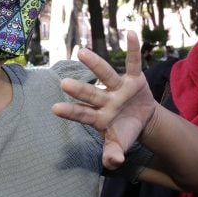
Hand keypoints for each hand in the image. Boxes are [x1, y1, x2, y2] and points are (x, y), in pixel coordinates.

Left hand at [52, 31, 156, 168]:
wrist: (142, 119)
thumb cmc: (124, 130)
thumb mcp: (120, 144)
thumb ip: (113, 153)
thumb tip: (112, 163)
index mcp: (98, 116)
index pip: (82, 114)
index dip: (70, 111)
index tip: (55, 108)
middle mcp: (105, 99)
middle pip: (90, 94)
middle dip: (79, 90)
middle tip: (63, 83)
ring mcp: (118, 87)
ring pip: (105, 74)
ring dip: (95, 64)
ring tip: (82, 52)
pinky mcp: (134, 78)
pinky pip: (134, 62)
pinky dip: (133, 49)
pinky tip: (131, 33)